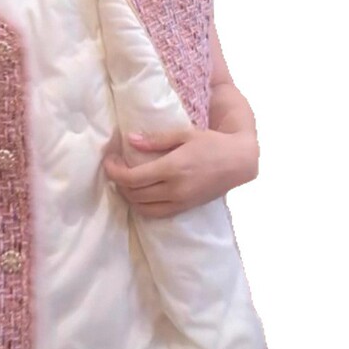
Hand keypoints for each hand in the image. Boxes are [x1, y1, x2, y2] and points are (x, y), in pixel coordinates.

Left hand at [102, 128, 258, 217]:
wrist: (239, 162)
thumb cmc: (212, 143)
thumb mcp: (184, 134)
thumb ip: (156, 139)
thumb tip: (130, 140)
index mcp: (172, 168)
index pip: (132, 178)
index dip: (114, 171)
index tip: (108, 161)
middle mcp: (174, 189)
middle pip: (133, 193)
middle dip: (118, 182)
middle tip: (115, 167)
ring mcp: (180, 201)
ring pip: (142, 207)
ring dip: (128, 196)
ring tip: (124, 181)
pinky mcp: (184, 208)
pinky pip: (156, 213)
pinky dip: (142, 206)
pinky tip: (140, 194)